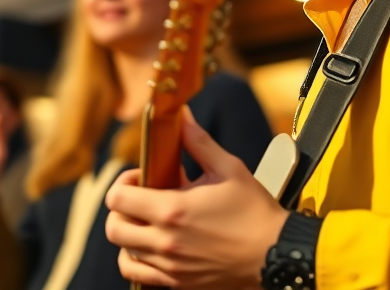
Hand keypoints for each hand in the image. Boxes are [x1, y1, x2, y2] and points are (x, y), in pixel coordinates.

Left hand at [105, 108, 287, 289]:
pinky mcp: (178, 283)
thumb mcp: (228, 169)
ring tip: (149, 223)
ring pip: (124, 253)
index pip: (117, 199)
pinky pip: (138, 276)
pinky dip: (137, 261)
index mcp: (172, 210)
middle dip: (121, 210)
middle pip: (113, 228)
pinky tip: (153, 247)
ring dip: (130, 234)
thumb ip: (199, 142)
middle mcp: (164, 242)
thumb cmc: (254, 211)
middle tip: (141, 200)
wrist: (276, 252)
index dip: (123, 183)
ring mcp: (169, 267)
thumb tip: (182, 117)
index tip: (141, 178)